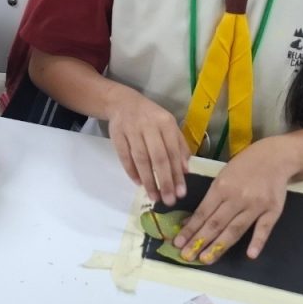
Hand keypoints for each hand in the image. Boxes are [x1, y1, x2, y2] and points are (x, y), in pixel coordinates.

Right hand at [106, 88, 188, 204]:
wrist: (123, 103)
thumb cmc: (151, 118)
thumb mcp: (169, 126)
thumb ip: (179, 146)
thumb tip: (185, 170)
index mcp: (166, 123)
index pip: (173, 152)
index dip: (177, 174)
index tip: (181, 193)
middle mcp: (149, 126)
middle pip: (158, 157)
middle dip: (165, 181)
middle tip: (168, 200)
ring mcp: (131, 130)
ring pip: (141, 159)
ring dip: (148, 180)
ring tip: (154, 197)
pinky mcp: (117, 135)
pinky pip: (124, 156)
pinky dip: (131, 171)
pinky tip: (138, 183)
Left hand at [172, 137, 296, 263]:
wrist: (274, 157)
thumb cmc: (244, 167)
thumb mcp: (222, 177)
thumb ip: (210, 199)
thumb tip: (191, 221)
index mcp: (221, 187)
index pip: (202, 213)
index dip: (190, 230)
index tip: (178, 243)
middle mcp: (237, 197)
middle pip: (216, 223)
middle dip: (199, 241)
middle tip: (187, 256)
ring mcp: (256, 205)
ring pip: (235, 229)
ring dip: (219, 246)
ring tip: (206, 259)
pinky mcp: (273, 210)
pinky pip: (264, 228)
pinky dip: (257, 241)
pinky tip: (250, 254)